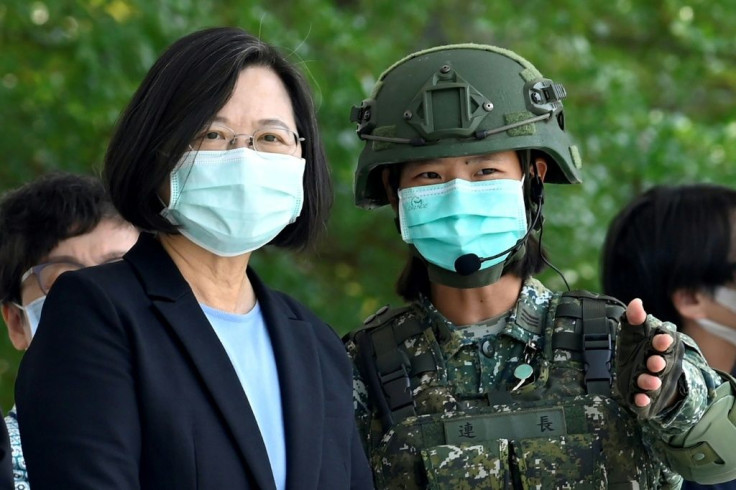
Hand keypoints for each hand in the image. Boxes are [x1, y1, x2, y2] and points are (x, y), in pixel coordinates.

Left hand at [615, 298, 683, 418]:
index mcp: (659, 348)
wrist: (641, 375)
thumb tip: (636, 303)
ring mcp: (653, 381)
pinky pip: (645, 400)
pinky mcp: (644, 396)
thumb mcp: (635, 333)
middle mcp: (659, 365)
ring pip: (653, 382)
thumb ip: (635, 319)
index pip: (664, 343)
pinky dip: (643, 401)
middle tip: (655, 362)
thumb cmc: (640, 350)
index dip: (663, 341)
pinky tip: (639, 399)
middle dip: (658, 363)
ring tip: (650, 381)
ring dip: (651, 382)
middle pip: (661, 364)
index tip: (661, 338)